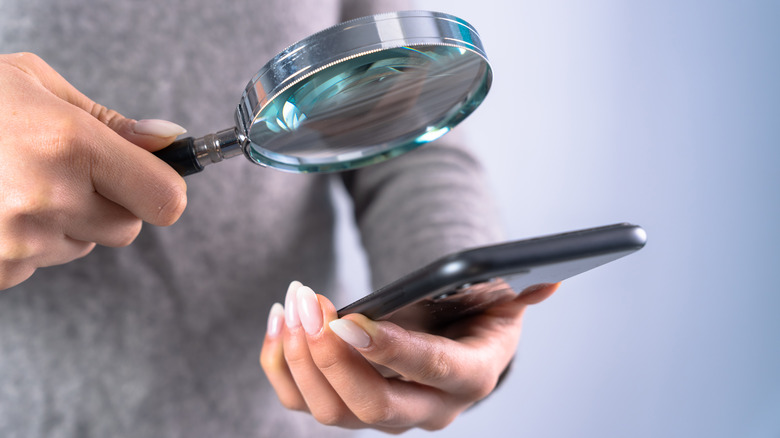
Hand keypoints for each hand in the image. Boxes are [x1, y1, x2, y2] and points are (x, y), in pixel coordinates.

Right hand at [0, 52, 187, 288]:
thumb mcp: (35, 85)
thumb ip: (109, 121)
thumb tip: (168, 140)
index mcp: (69, 145)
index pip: (165, 199)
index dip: (163, 189)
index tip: (152, 176)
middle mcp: (46, 199)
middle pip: (127, 228)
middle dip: (112, 203)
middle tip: (71, 171)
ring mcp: (15, 242)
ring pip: (81, 246)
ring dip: (67, 221)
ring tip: (17, 181)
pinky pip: (37, 263)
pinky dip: (27, 242)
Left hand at [260, 280, 557, 432]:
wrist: (453, 348)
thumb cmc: (474, 319)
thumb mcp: (502, 301)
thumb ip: (521, 291)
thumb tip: (549, 282)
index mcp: (468, 378)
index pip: (430, 371)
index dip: (390, 349)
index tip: (348, 320)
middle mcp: (424, 408)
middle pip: (370, 405)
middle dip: (331, 356)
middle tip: (308, 305)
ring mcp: (381, 413)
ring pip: (328, 410)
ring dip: (299, 357)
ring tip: (292, 304)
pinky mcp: (345, 406)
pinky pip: (302, 399)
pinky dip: (280, 364)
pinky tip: (280, 322)